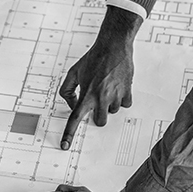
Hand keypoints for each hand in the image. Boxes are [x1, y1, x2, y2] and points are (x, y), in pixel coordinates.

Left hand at [58, 12, 138, 149]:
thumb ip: (68, 90)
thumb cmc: (93, 58)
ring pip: (113, 112)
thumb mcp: (73, 72)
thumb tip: (73, 105)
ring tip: (108, 86)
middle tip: (98, 101)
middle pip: (100, 122)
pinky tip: (118, 86)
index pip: (75, 119)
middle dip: (98, 115)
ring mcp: (116, 96)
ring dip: (110, 103)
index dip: (68, 134)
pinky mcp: (127, 92)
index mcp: (86, 94)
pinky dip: (122, 98)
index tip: (64, 146)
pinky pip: (125, 104)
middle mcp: (101, 98)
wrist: (113, 46)